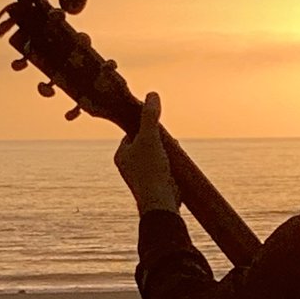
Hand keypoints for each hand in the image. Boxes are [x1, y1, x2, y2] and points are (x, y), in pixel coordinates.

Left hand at [114, 91, 179, 214]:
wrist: (160, 204)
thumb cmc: (150, 171)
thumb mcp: (150, 138)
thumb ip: (150, 117)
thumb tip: (152, 94)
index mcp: (121, 156)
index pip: (133, 133)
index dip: (146, 128)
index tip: (158, 129)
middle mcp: (129, 168)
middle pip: (146, 145)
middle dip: (159, 142)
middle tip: (169, 142)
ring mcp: (142, 179)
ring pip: (155, 158)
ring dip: (166, 155)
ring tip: (174, 155)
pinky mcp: (155, 187)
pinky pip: (162, 171)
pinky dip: (170, 168)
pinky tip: (178, 168)